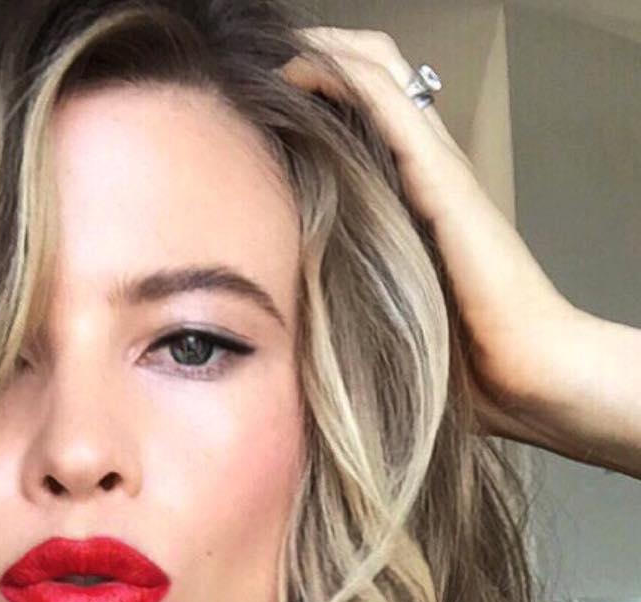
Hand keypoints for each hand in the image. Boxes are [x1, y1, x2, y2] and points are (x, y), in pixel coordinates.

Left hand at [278, 27, 640, 478]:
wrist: (523, 371)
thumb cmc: (460, 360)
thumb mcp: (381, 313)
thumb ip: (344, 289)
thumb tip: (276, 308)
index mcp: (413, 195)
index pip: (364, 112)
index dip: (315, 91)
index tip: (256, 104)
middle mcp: (425, 169)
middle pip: (371, 74)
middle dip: (314, 56)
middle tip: (258, 65)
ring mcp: (436, 167)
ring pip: (376, 72)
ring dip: (320, 52)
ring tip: (270, 57)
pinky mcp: (441, 176)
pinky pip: (385, 102)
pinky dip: (339, 75)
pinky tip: (295, 74)